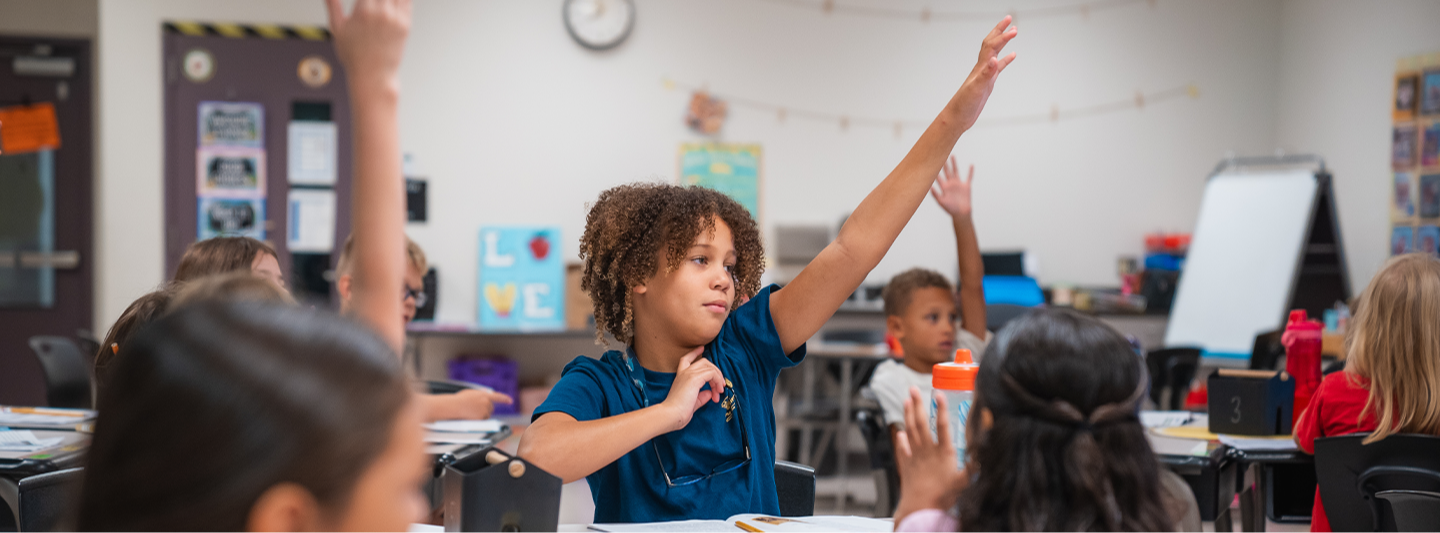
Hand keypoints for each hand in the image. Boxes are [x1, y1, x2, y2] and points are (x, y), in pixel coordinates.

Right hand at [325, 0, 410, 84]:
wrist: (373, 76)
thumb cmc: (354, 57)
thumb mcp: (337, 29)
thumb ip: (333, 6)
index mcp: (364, 11)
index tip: (362, 1)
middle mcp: (382, 13)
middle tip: (370, 4)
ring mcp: (396, 18)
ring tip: (381, 3)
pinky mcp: (406, 25)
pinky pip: (407, 2)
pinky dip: (400, 0)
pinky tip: (393, 3)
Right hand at [449, 388, 513, 418]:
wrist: (455, 406)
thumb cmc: (460, 399)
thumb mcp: (471, 392)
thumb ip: (481, 393)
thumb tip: (488, 394)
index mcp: (484, 395)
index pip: (498, 397)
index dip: (505, 399)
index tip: (510, 401)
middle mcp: (487, 402)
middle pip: (491, 408)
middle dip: (486, 409)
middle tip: (476, 409)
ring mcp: (485, 410)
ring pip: (487, 415)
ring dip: (482, 415)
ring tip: (471, 412)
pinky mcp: (482, 417)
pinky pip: (483, 420)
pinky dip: (479, 419)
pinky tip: (471, 417)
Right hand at [660, 347, 725, 431]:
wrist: (671, 415)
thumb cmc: (678, 412)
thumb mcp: (692, 402)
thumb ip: (701, 397)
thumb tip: (710, 393)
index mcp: (680, 376)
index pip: (686, 359)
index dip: (695, 353)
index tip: (702, 348)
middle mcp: (684, 372)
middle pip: (703, 361)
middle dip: (715, 372)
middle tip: (720, 386)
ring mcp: (689, 374)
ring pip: (709, 367)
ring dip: (718, 378)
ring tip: (719, 391)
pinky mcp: (694, 378)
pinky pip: (712, 373)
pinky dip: (717, 381)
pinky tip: (717, 391)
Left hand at [893, 387, 968, 520]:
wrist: (920, 508)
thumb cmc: (943, 496)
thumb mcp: (964, 481)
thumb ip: (975, 466)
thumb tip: (986, 453)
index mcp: (943, 453)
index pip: (943, 426)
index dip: (941, 409)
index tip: (938, 394)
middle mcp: (927, 451)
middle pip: (921, 423)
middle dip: (917, 404)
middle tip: (913, 389)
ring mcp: (915, 457)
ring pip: (909, 431)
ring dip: (907, 415)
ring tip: (906, 401)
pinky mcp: (906, 465)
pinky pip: (902, 449)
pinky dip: (900, 439)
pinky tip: (899, 432)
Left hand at [930, 156, 973, 218]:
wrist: (961, 213)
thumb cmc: (950, 209)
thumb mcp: (941, 202)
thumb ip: (936, 194)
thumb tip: (928, 187)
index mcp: (944, 187)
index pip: (938, 176)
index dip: (935, 169)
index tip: (931, 161)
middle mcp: (950, 184)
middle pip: (946, 171)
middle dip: (944, 163)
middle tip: (940, 154)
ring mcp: (958, 184)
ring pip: (956, 171)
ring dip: (954, 164)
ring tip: (952, 156)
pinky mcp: (966, 186)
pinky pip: (969, 177)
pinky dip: (970, 172)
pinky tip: (971, 165)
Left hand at [948, 16, 1018, 131]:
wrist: (958, 117)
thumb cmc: (964, 104)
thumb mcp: (976, 89)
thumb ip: (985, 74)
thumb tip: (994, 59)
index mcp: (980, 67)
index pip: (992, 46)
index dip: (1003, 37)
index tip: (1014, 30)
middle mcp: (982, 67)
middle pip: (991, 43)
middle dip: (1000, 30)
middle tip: (1009, 18)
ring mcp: (985, 74)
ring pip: (995, 52)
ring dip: (1003, 41)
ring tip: (1013, 31)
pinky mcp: (988, 82)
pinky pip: (999, 67)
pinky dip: (1006, 59)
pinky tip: (1013, 55)